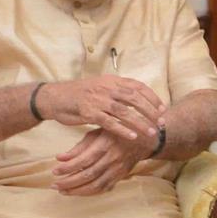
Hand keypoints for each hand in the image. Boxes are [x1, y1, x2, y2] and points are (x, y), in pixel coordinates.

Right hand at [36, 77, 165, 142]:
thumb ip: (117, 91)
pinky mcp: (89, 112)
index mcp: (111, 80)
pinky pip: (110, 122)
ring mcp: (97, 100)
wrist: (54, 97)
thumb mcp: (100, 87)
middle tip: (162, 123)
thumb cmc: (79, 95)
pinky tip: (133, 137)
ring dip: (140, 123)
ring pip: (125, 111)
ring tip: (152, 133)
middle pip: (135, 98)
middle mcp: (106, 87)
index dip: (152, 97)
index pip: (137, 86)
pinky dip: (123, 130)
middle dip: (151, 111)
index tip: (163, 109)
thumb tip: (137, 97)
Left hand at [52, 128, 154, 195]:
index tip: (54, 171)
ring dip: (78, 191)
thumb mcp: (97, 133)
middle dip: (69, 182)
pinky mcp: (121, 176)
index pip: (84, 160)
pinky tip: (78, 192)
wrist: (144, 139)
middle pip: (89, 175)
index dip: (68, 168)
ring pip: (96, 185)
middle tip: (54, 185)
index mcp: (105, 144)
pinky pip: (104, 188)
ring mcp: (118, 169)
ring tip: (63, 191)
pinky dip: (90, 192)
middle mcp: (113, 158)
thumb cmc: (115, 132)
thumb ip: (79, 146)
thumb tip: (59, 158)